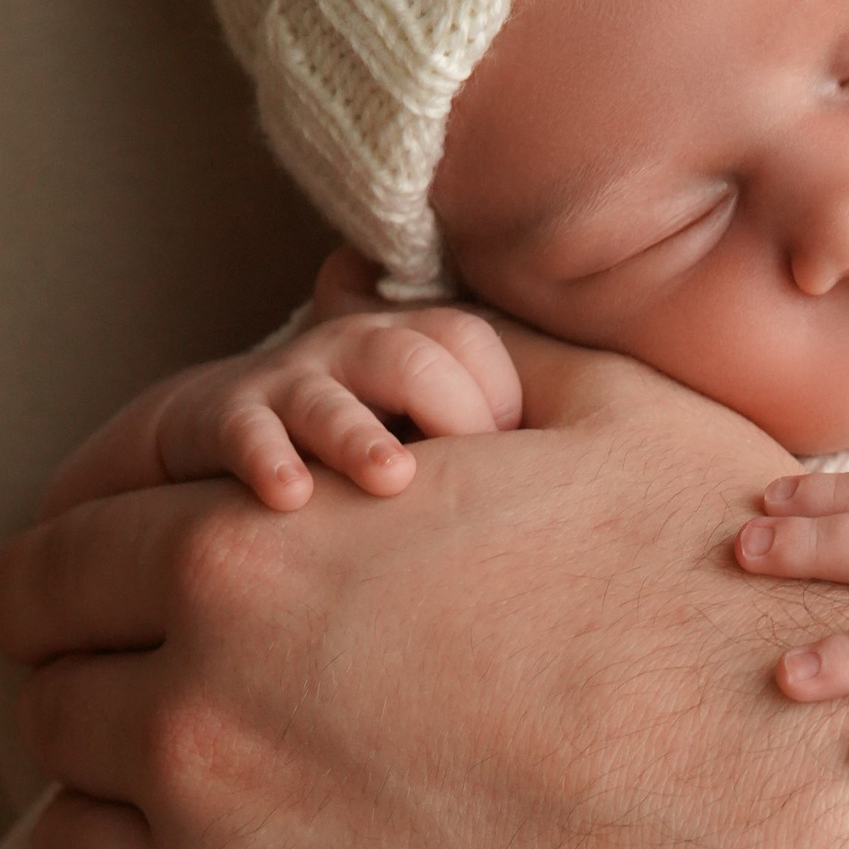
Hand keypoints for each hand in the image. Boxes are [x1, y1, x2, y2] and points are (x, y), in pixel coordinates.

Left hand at [0, 338, 848, 848]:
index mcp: (252, 555)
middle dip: (113, 710)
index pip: (53, 570)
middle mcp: (203, 719)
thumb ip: (460, 370)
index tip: (122, 620)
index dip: (82, 590)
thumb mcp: (616, 428)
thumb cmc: (743, 625)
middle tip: (204, 733)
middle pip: (56, 713)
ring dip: (123, 848)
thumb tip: (367, 326)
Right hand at [40, 248, 519, 516]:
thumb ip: (515, 446)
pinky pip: (246, 431)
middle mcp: (362, 353)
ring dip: (361, 436)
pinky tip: (289, 497)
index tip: (518, 469)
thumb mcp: (437, 438)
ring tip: (389, 480)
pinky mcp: (225, 418)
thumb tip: (631, 498)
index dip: (502, 406)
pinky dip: (267, 460)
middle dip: (452, 412)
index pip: (481, 353)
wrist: (218, 434)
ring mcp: (294, 385)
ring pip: (335, 394)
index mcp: (423, 350)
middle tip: (474, 477)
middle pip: (422, 359)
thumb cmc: (363, 442)